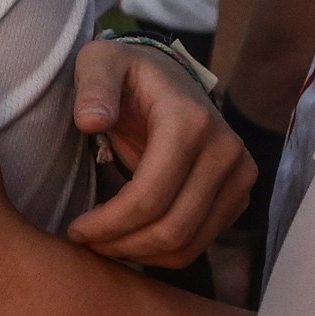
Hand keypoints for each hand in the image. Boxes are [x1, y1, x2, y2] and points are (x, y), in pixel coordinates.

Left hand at [67, 40, 254, 265]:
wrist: (169, 77)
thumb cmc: (128, 73)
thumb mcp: (101, 61)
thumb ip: (94, 86)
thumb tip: (91, 121)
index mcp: (191, 122)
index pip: (151, 196)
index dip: (109, 224)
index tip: (75, 229)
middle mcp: (225, 151)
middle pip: (172, 228)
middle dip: (122, 244)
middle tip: (87, 241)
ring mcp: (239, 175)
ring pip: (188, 244)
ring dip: (141, 254)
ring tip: (105, 242)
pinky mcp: (239, 194)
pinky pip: (200, 243)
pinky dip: (163, 253)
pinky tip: (132, 237)